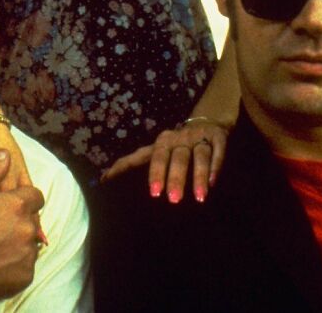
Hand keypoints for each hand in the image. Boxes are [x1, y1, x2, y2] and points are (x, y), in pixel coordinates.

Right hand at [0, 150, 45, 303]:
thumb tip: (4, 154)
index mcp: (17, 205)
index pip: (35, 196)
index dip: (22, 199)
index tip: (8, 206)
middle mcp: (27, 228)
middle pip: (31, 220)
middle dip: (18, 222)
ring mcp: (26, 254)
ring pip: (29, 244)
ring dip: (17, 244)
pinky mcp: (24, 277)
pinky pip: (25, 267)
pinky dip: (14, 266)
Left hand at [102, 119, 229, 203]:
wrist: (207, 122)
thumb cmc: (174, 145)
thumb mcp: (154, 150)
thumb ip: (131, 163)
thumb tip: (103, 178)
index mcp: (162, 142)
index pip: (155, 157)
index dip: (154, 173)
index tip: (153, 194)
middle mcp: (180, 138)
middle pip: (176, 157)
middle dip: (175, 177)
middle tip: (173, 200)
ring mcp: (200, 137)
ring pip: (199, 155)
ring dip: (198, 176)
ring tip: (199, 198)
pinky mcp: (218, 138)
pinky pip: (217, 152)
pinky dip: (215, 166)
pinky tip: (213, 182)